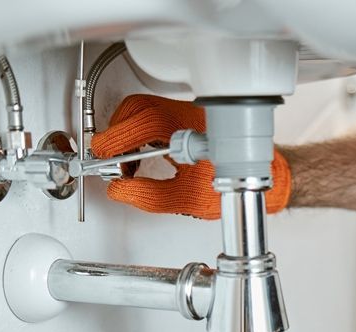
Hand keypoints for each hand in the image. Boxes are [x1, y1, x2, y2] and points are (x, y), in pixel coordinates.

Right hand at [90, 94, 290, 217]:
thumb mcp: (185, 199)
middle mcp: (186, 114)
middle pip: (136, 109)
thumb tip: (118, 190)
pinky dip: (138, 134)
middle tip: (110, 162)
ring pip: (142, 111)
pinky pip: (152, 117)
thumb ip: (147, 196)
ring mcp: (185, 113)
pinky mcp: (184, 118)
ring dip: (126, 134)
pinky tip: (139, 156)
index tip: (101, 155)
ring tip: (126, 165)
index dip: (115, 138)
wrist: (255, 177)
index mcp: (187, 128)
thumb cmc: (229, 185)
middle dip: (117, 134)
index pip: (141, 122)